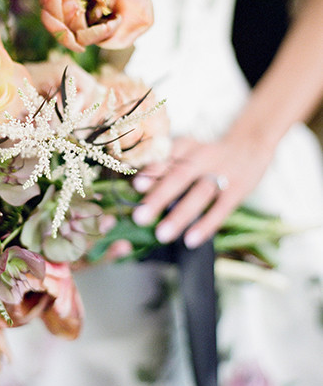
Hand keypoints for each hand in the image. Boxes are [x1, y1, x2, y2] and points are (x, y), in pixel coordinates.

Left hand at [132, 134, 273, 247]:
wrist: (250, 145)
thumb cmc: (207, 155)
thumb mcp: (186, 151)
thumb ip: (164, 167)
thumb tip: (135, 188)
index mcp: (186, 146)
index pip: (166, 160)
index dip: (151, 172)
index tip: (136, 186)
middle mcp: (203, 157)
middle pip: (180, 176)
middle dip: (159, 197)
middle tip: (140, 217)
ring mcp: (222, 173)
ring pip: (200, 194)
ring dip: (180, 215)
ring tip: (162, 234)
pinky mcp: (238, 189)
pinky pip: (221, 209)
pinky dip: (206, 225)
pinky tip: (190, 240)